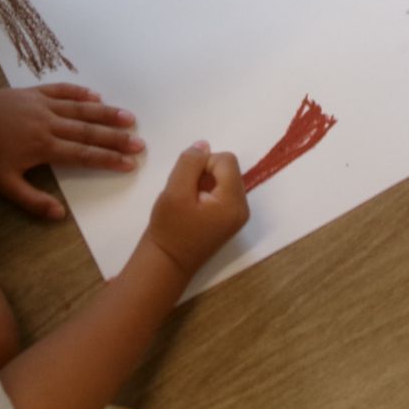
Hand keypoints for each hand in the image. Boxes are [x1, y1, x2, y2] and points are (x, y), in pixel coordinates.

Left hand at [0, 83, 143, 218]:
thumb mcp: (4, 185)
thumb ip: (32, 200)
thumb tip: (59, 215)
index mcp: (44, 147)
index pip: (83, 155)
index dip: (108, 160)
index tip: (130, 164)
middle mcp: (49, 124)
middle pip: (88, 131)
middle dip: (116, 138)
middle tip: (140, 142)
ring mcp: (42, 105)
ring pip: (79, 109)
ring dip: (105, 112)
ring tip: (129, 116)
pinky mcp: (33, 92)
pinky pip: (61, 90)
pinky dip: (79, 92)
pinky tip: (96, 94)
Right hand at [145, 141, 248, 277]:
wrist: (166, 263)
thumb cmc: (170, 229)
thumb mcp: (175, 190)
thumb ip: (190, 163)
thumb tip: (204, 145)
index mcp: (234, 202)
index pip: (226, 160)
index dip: (203, 163)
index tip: (186, 182)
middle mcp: (242, 208)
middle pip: (227, 169)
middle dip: (203, 173)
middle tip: (185, 194)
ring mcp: (236, 216)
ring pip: (222, 179)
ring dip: (202, 182)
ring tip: (187, 202)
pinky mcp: (228, 219)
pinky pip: (220, 192)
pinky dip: (204, 193)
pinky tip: (191, 209)